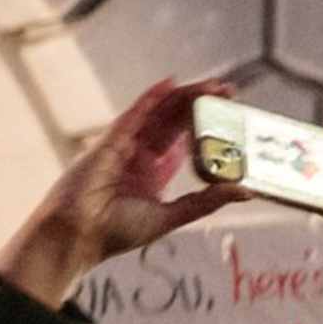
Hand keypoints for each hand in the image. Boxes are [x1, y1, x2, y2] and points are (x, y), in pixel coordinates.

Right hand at [0, 77, 245, 305]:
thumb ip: (207, 201)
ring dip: (182, 97)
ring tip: (209, 84)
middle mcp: (139, 156)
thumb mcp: (171, 216)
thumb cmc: (114, 233)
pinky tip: (170, 84)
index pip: (184, 141)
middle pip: (174, 123)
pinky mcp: (108, 144)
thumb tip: (247, 191)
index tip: (230, 113)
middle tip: (228, 90)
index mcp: (152, 172)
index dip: (206, 126)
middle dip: (199, 105)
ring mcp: (123, 148)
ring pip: (157, 115)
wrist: (76, 238)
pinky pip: (133, 116)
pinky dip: (151, 99)